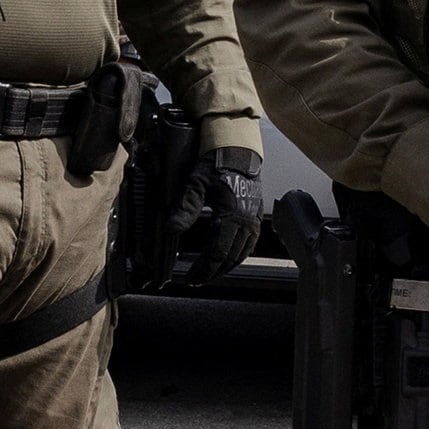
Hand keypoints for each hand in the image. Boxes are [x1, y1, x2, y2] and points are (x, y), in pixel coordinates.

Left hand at [169, 147, 265, 282]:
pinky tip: (229, 258)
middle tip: (197, 280)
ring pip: (242, 253)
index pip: (217, 253)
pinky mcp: (256, 215)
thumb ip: (185, 209)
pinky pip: (250, 243)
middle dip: (213, 272)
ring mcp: (254, 219)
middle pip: (230, 257)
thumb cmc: (216, 163)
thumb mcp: (196, 184)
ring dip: (226, 266)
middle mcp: (246, 221)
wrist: (238, 149)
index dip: (204, 269)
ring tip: (211, 273)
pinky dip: (239, 255)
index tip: (190, 279)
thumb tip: (172, 230)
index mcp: (231, 215)